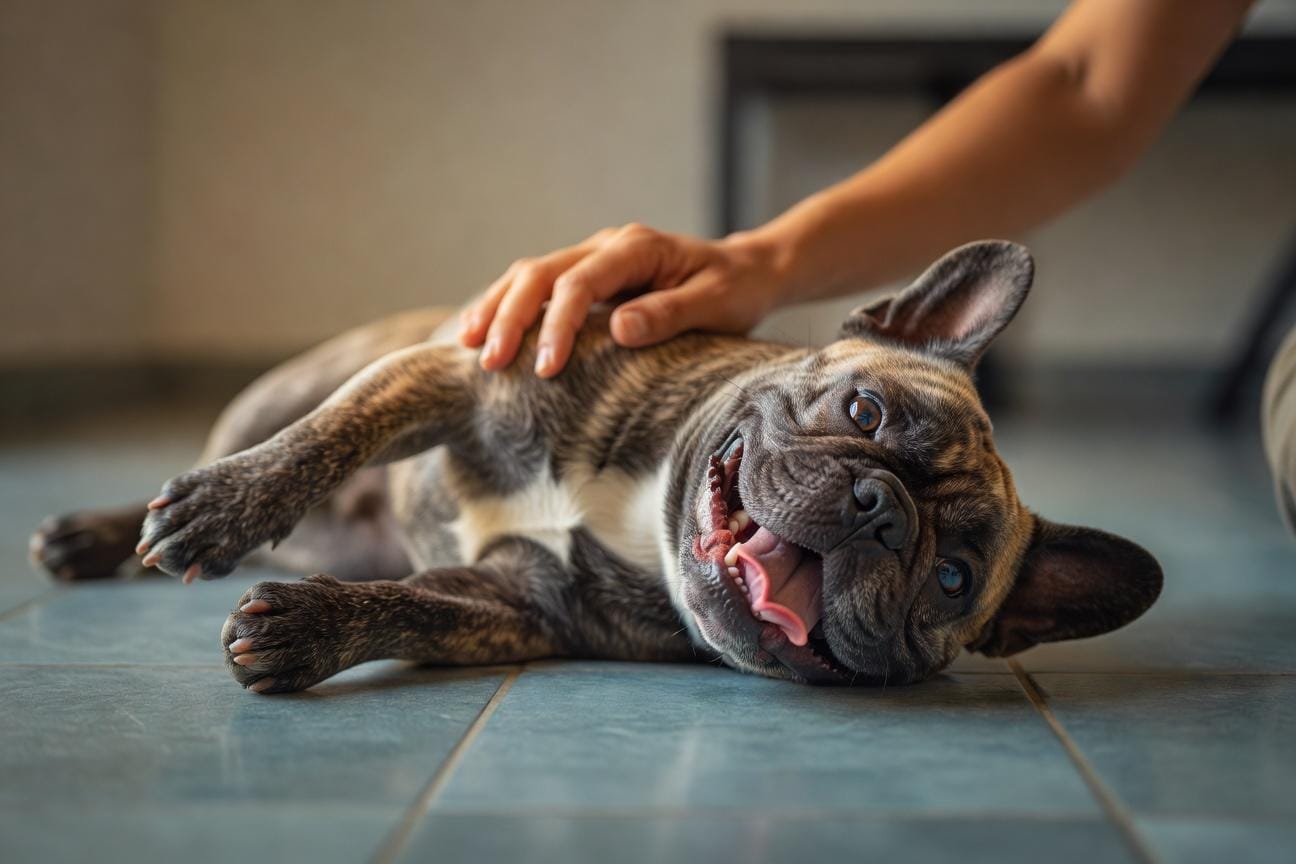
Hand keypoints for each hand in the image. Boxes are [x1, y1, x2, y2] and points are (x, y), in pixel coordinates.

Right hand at [459, 223, 788, 376]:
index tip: (544, 368)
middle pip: (541, 273)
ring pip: (530, 275)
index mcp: (636, 247)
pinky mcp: (588, 276)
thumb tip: (619, 329)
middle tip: (491, 363)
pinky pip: (538, 287)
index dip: (558, 324)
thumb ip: (669, 313)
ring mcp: (594, 258)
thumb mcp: (716, 304)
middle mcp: (607, 245)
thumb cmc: (736, 290)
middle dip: (511, 316)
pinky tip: (484, 332)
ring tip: (469, 345)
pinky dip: (508, 307)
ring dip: (497, 308)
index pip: (581, 283)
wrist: (747, 272)